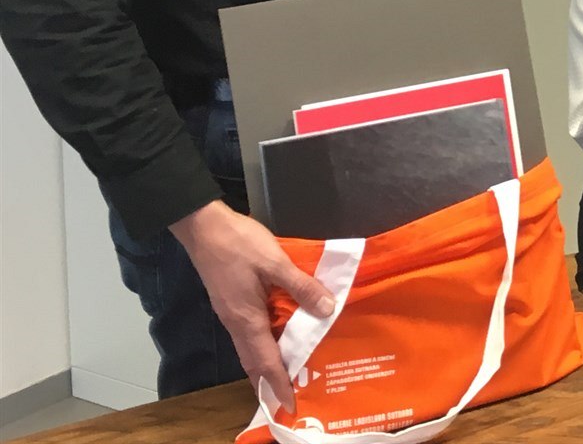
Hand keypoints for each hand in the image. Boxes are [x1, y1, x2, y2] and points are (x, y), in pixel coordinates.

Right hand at [171, 200, 334, 412]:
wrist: (204, 227)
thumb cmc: (239, 244)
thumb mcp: (276, 263)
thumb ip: (302, 287)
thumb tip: (328, 310)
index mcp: (246, 319)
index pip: (264, 361)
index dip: (278, 384)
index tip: (289, 405)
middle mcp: (236, 323)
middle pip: (253, 361)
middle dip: (271, 381)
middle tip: (292, 397)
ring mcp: (231, 313)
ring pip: (250, 348)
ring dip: (267, 364)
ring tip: (290, 374)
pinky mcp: (231, 303)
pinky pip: (249, 334)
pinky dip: (264, 345)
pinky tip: (279, 338)